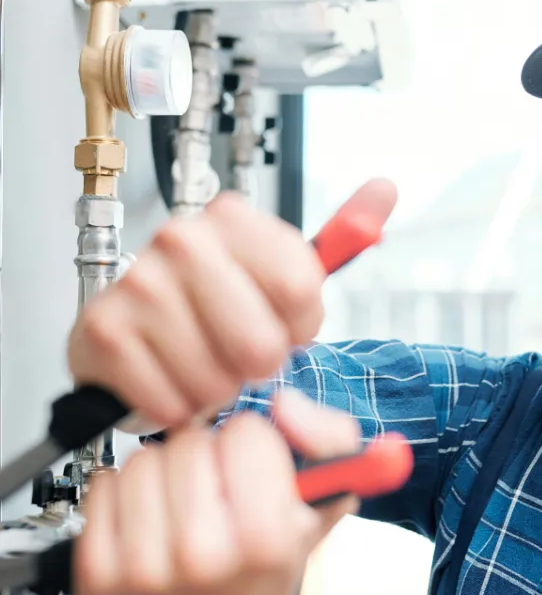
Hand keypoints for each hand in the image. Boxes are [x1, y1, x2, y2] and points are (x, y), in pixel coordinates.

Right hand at [67, 179, 397, 428]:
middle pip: (261, 344)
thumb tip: (386, 189)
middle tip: (236, 350)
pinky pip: (171, 401)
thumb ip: (343, 234)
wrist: (146, 339)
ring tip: (200, 361)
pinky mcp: (103, 331)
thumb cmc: (222, 308)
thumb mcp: (289, 272)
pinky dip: (178, 406)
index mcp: (233, 218)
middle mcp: (182, 238)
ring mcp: (139, 283)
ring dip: (216, 388)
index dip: (298, 327)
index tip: (280, 322)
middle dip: (257, 366)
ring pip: (216, 379)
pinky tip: (168, 377)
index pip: (300, 289)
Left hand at [74, 389, 359, 594]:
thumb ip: (327, 436)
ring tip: (185, 505)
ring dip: (165, 472)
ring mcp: (142, 571)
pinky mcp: (99, 577)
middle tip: (220, 490)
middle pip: (189, 442)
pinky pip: (102, 487)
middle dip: (207, 456)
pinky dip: (126, 495)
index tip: (256, 472)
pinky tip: (152, 519)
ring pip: (142, 460)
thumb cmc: (273, 565)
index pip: (244, 432)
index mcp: (264, 538)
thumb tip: (283, 406)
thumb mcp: (326, 499)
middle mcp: (200, 558)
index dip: (255, 445)